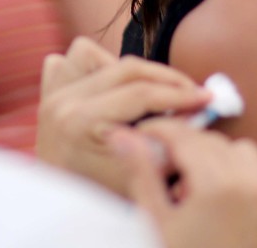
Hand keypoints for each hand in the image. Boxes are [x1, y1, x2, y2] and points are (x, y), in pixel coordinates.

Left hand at [36, 38, 210, 195]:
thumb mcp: (138, 173)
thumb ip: (166, 140)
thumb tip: (194, 109)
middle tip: (193, 91)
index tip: (208, 96)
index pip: (140, 93)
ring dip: (126, 70)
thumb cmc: (99, 193)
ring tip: (146, 92)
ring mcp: (52, 93)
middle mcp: (62, 101)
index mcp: (80, 121)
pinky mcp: (48, 92)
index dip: (180, 93)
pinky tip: (112, 88)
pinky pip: (73, 59)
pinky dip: (95, 65)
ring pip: (95, 53)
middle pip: (126, 68)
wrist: (61, 204)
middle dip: (166, 77)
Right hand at [112, 121, 256, 247]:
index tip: (147, 137)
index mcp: (215, 189)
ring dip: (226, 163)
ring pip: (251, 154)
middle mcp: (252, 189)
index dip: (161, 131)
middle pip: (214, 143)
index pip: (185, 137)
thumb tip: (122, 135)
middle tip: (169, 178)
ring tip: (205, 191)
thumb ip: (140, 174)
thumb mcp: (155, 225)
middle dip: (187, 152)